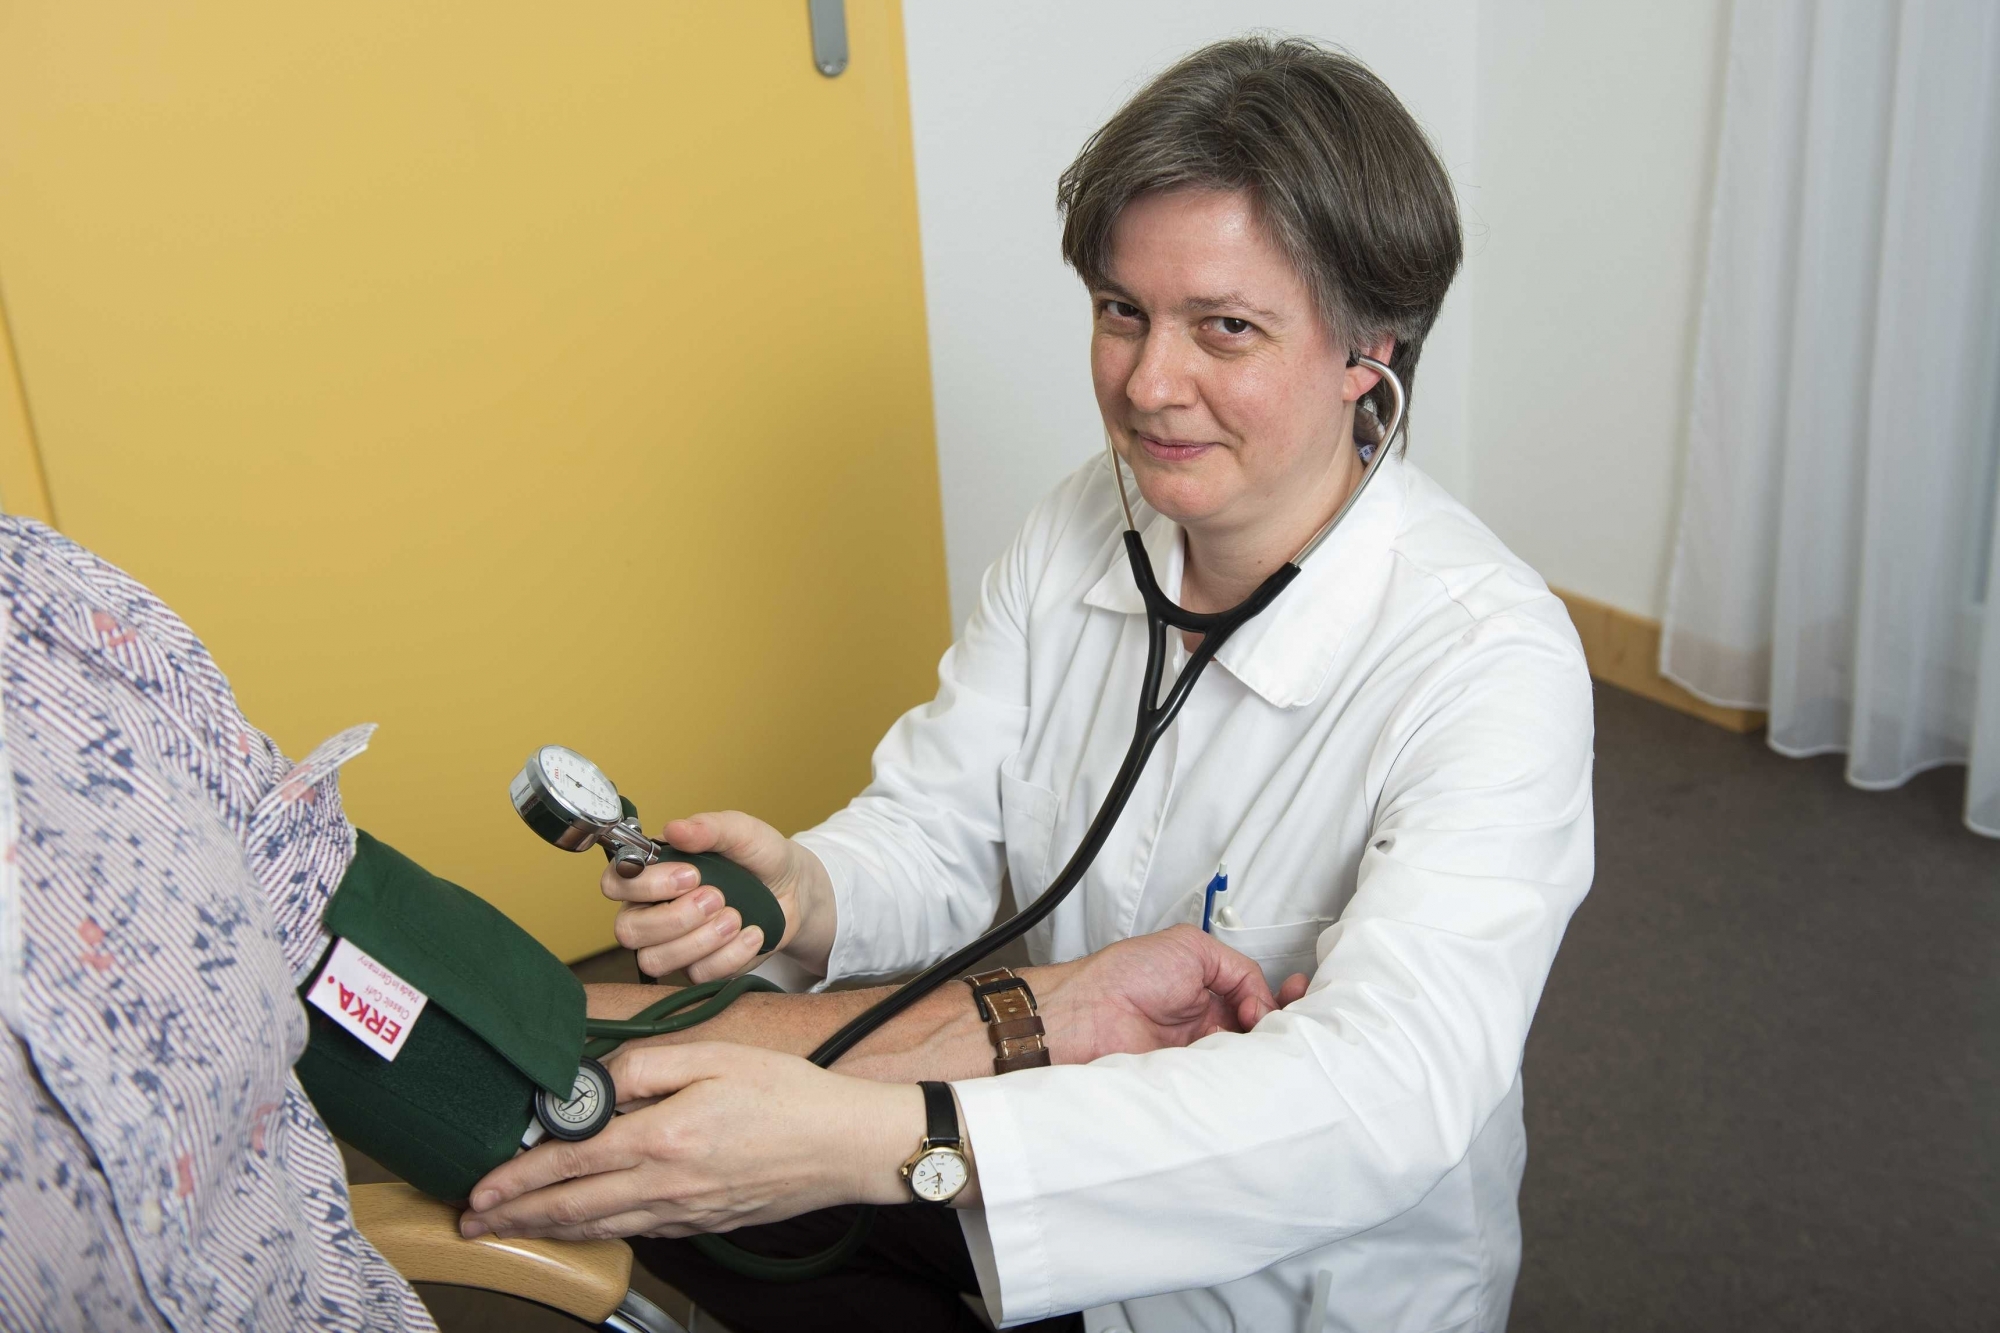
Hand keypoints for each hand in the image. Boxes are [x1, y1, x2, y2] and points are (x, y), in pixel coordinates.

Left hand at [459, 1044, 917, 1241]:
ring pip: (601, 1228)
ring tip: (514, 1228)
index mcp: (664, 1137)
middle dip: (516, 1216)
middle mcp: (667, 1185)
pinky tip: (586, 1224)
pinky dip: (599, 1232)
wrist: (846, 1145)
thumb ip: (648, 1064)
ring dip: (549, 1229)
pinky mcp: (703, 1224)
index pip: (571, 1163)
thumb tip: (598, 1082)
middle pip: (573, 1207)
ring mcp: (685, 1212)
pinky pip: (637, 1233)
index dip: (518, 1177)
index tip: (482, 1188)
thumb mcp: (716, 1057)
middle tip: (474, 1222)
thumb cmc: (789, 1094)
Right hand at [603, 811, 834, 981]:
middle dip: (675, 917)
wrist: (794, 888)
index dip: (646, 885)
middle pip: (628, 930)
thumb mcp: (742, 832)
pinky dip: (730, 955)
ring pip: (655, 960)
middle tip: (718, 897)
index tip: (691, 875)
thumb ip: (710, 828)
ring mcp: (671, 944)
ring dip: (700, 940)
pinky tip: (752, 933)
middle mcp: (651, 911)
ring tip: (736, 916)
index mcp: (651, 873)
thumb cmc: (758, 856)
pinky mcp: (698, 968)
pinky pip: (697, 975)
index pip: (615, 884)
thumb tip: (675, 828)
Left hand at [1032, 925, 1304, 1061]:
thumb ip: (1238, 970)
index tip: (1298, 994)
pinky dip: (1243, 1073)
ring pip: (1249, 1057)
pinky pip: (1227, 1082)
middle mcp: (1209, 1023)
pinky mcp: (1191, 1082)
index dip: (1282, 998)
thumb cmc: (1125, 975)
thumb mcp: (1191, 949)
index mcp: (1211, 989)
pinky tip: (1251, 1058)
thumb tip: (1263, 1001)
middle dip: (1282, 1023)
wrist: (1086, 1013)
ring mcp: (1201, 1054)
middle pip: (1260, 1030)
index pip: (1259, 997)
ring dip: (1264, 1046)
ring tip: (1269, 1033)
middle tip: (1291, 1018)